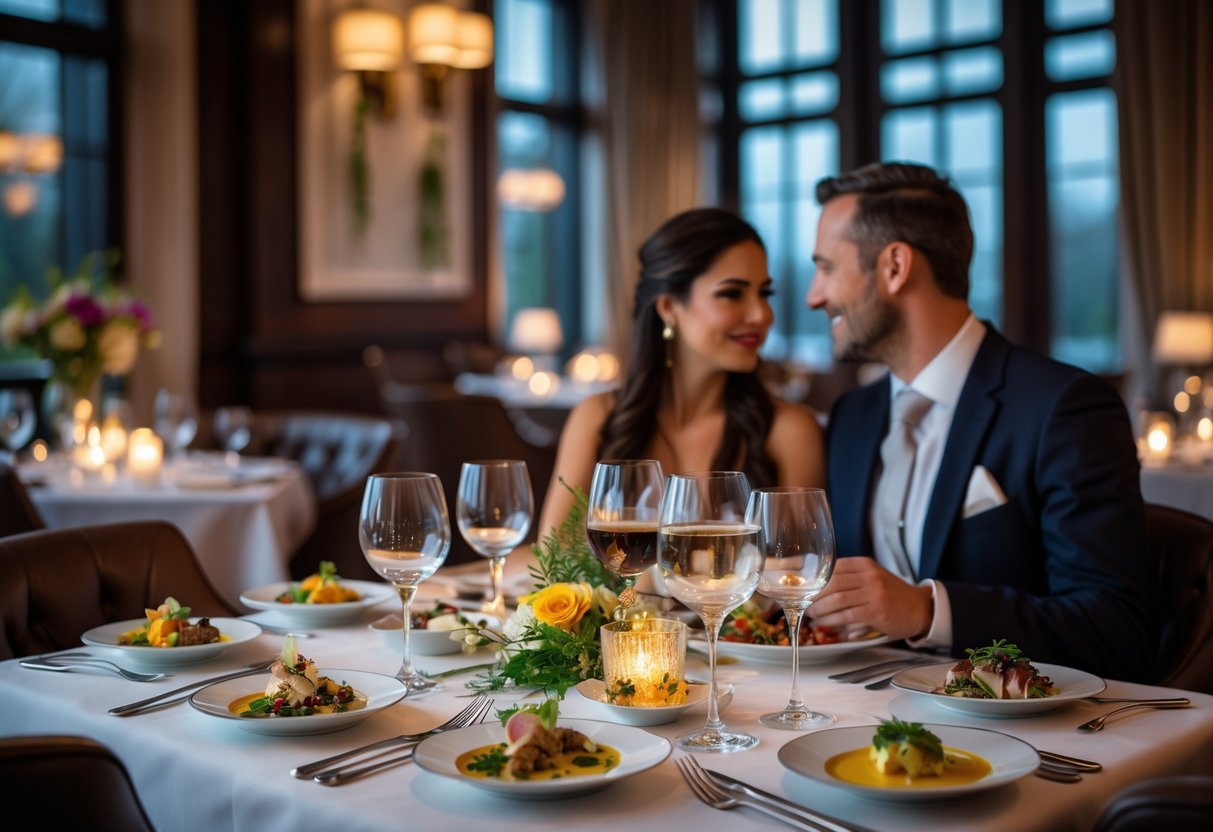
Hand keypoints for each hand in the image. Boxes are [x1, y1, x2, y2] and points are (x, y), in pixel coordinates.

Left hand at [809, 557, 932, 640]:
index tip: (802, 587)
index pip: (833, 567)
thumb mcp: (872, 579)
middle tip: (801, 603)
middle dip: (813, 595)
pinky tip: (823, 624)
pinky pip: (847, 615)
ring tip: (809, 615)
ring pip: (837, 600)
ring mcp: (874, 593)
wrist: (920, 609)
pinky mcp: (877, 611)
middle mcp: (869, 575)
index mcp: (865, 564)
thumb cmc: (892, 596)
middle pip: (831, 582)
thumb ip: (849, 581)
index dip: (814, 578)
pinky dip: (831, 621)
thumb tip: (817, 592)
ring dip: (819, 609)